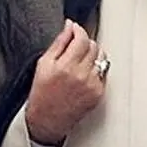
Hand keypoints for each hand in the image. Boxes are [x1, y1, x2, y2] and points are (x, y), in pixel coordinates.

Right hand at [25, 19, 106, 144]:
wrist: (47, 120)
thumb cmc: (42, 93)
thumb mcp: (43, 64)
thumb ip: (59, 42)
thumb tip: (69, 26)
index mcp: (66, 66)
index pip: (82, 38)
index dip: (79, 30)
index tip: (75, 29)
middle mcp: (81, 75)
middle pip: (93, 46)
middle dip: (84, 42)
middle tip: (75, 47)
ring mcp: (92, 85)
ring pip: (101, 57)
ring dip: (92, 55)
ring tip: (79, 62)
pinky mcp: (99, 93)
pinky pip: (103, 72)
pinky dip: (96, 70)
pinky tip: (83, 75)